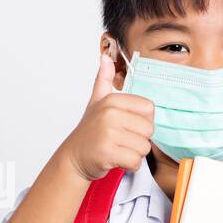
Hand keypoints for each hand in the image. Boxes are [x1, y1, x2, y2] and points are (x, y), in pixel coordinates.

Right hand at [58, 51, 153, 180]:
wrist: (73, 158)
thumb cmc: (90, 132)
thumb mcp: (96, 102)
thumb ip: (104, 80)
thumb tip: (105, 57)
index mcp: (112, 100)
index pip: (149, 109)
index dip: (142, 120)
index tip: (127, 125)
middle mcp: (110, 114)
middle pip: (149, 130)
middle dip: (139, 140)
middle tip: (121, 140)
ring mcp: (108, 133)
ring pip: (144, 148)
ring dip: (134, 153)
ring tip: (118, 150)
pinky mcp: (107, 153)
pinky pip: (135, 161)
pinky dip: (129, 165)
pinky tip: (116, 160)